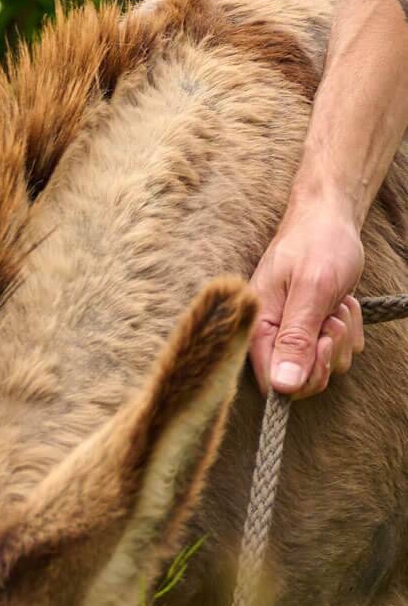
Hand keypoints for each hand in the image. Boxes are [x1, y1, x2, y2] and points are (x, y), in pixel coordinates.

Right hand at [248, 202, 364, 397]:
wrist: (329, 218)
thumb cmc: (317, 245)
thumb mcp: (311, 291)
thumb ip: (296, 340)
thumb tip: (282, 387)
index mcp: (257, 328)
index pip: (272, 382)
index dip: (302, 375)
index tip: (323, 342)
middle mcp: (270, 335)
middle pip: (302, 379)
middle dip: (327, 352)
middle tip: (331, 318)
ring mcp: (293, 332)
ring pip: (326, 364)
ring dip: (342, 336)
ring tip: (334, 302)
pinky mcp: (313, 327)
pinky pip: (339, 349)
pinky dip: (349, 328)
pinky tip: (339, 302)